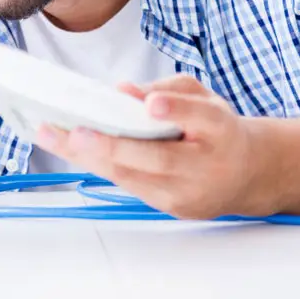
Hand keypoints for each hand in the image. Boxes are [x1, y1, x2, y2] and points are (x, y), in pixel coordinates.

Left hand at [35, 75, 273, 219]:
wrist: (247, 176)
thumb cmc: (220, 131)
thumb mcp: (206, 99)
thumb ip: (171, 92)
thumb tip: (126, 91)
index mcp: (221, 130)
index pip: (199, 118)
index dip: (173, 110)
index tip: (150, 104)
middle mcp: (205, 166)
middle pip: (156, 157)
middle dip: (112, 146)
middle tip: (77, 132)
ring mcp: (186, 193)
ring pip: (132, 176)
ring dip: (87, 157)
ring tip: (53, 135)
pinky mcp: (170, 208)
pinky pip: (129, 184)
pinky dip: (98, 166)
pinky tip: (70, 149)